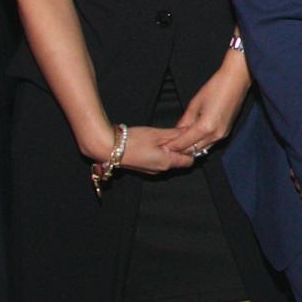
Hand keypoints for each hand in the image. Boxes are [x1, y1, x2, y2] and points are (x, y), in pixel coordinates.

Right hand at [76, 124, 195, 175]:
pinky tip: (155, 141)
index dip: (192, 149)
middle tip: (177, 133)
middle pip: (179, 161)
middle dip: (180, 148)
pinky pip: (158, 160)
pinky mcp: (143, 167)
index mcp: (167, 163)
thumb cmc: (133, 141)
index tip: (191, 137)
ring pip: (168, 160)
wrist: (109, 148)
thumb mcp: (157, 133)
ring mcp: (151, 170)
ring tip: (165, 135)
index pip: (189, 161)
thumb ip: (175, 134)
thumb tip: (189, 131)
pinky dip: (160, 152)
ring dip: (170, 149)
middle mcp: (160, 170)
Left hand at [159, 60, 247, 157]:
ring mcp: (222, 135)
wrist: (236, 81)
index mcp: (205, 127)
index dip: (172, 146)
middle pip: (193, 150)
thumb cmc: (217, 87)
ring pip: (202, 149)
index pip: (184, 143)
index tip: (164, 147)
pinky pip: (210, 143)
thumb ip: (185, 120)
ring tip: (180, 143)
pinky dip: (200, 143)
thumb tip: (177, 131)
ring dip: (191, 148)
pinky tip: (193, 138)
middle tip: (170, 147)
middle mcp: (215, 135)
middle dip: (181, 150)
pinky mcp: (226, 132)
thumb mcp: (195, 103)